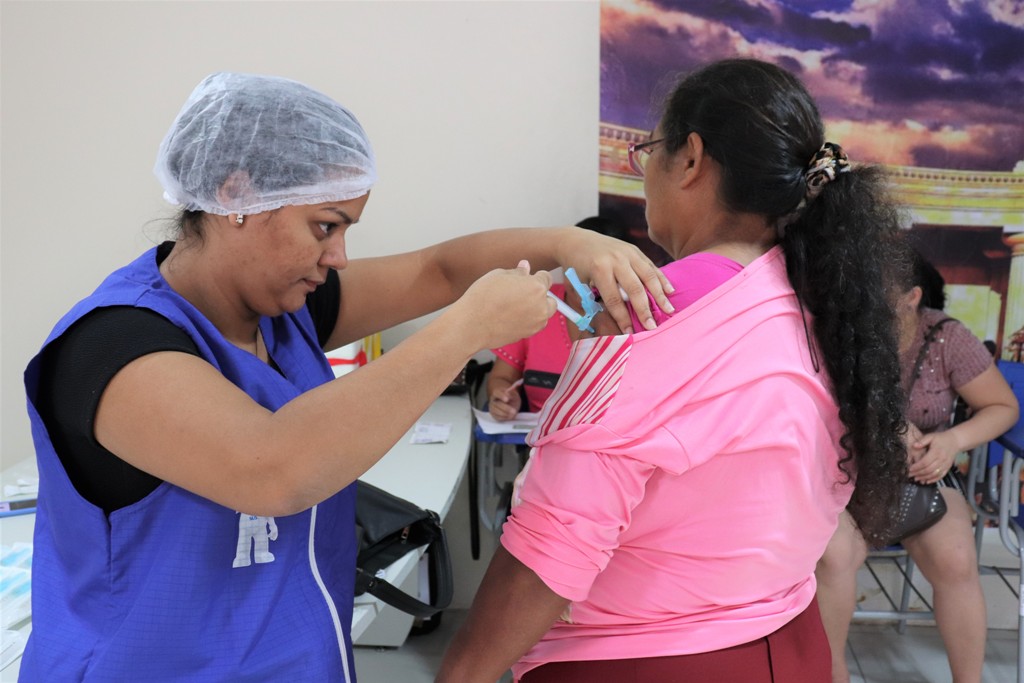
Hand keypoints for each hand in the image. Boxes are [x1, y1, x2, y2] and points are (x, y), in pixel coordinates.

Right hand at [452, 261, 554, 350]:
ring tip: (513, 306)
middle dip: (540, 295)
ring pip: (543, 314)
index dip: (536, 276)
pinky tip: (510, 317)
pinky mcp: (529, 334)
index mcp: (536, 287)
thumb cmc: (482, 298)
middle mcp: (541, 306)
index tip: (526, 279)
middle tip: (521, 294)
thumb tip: (525, 267)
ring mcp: (536, 323)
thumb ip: (517, 272)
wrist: (472, 325)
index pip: (546, 278)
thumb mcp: (498, 275)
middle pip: (550, 299)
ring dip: (535, 309)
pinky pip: (534, 324)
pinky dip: (527, 320)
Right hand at [488, 386, 521, 421]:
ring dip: (506, 414)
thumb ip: (512, 395)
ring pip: (497, 412)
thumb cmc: (512, 398)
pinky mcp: (494, 415)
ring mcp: (492, 408)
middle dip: (506, 408)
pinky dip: (505, 417)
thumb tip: (509, 397)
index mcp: (496, 393)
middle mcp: (493, 401)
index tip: (507, 399)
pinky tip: (511, 416)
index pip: (496, 393)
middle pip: (497, 404)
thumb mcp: (514, 395)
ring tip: (514, 413)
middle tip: (514, 411)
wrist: (510, 404)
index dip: (501, 396)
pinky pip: (499, 417)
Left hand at [559, 228, 673, 333]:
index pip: (614, 299)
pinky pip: (651, 266)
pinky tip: (670, 291)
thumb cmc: (576, 268)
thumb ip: (593, 302)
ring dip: (660, 295)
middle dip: (644, 310)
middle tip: (653, 327)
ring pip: (648, 276)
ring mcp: (627, 253)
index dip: (622, 318)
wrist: (576, 241)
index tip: (629, 333)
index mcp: (599, 269)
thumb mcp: (579, 285)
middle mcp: (616, 260)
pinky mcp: (634, 250)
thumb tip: (610, 323)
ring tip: (668, 311)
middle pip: (634, 289)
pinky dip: (662, 279)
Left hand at [906, 428, 960, 483]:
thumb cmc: (941, 438)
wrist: (955, 441)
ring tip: (916, 478)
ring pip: (934, 474)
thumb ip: (922, 441)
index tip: (909, 469)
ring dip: (924, 478)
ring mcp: (945, 464)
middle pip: (929, 469)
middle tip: (910, 475)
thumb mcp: (931, 436)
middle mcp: (941, 459)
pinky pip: (940, 476)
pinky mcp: (947, 467)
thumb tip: (914, 445)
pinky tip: (926, 481)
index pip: (925, 462)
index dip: (916, 467)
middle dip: (918, 473)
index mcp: (936, 452)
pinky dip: (933, 480)